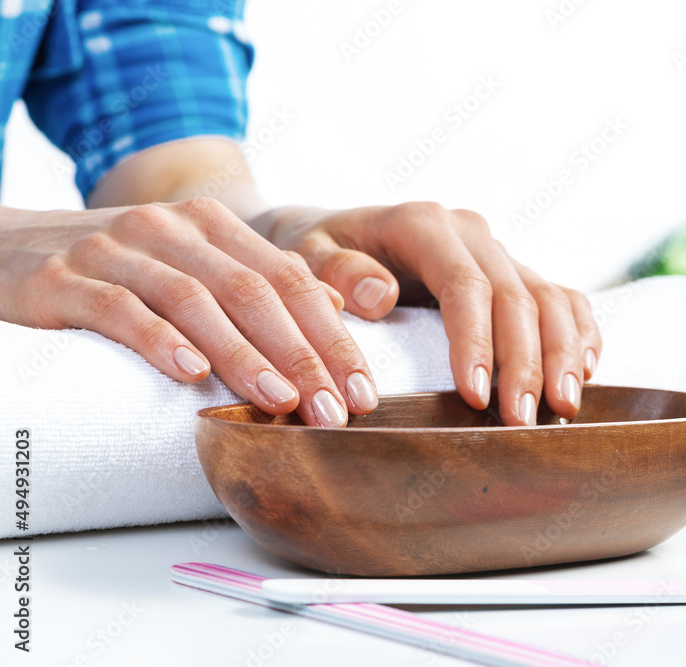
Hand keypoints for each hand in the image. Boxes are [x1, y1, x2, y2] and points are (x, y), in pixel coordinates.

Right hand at [0, 199, 377, 426]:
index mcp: (213, 227)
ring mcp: (116, 250)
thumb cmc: (119, 270)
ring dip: (244, 354)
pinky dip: (159, 341)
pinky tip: (190, 375)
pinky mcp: (64, 278)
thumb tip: (335, 309)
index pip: (291, 280)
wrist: (7, 247)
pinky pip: (120, 309)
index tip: (363, 390)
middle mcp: (172, 230)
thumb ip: (259, 281)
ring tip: (280, 401)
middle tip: (333, 410)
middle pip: (254, 290)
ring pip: (195, 300)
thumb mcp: (195, 265)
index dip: (333, 336)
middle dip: (302, 355)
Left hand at [259, 202, 601, 424]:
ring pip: (550, 297)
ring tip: (562, 407)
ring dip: (562, 353)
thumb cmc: (315, 254)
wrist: (334, 236)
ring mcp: (498, 251)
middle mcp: (470, 232)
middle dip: (525, 361)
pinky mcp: (515, 273)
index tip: (476, 394)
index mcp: (422, 224)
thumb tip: (379, 295)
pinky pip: (562, 298)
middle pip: (516, 295)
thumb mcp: (305, 256)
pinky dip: (580, 333)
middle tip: (521, 420)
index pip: (463, 284)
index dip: (477, 340)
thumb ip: (333, 272)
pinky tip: (585, 372)